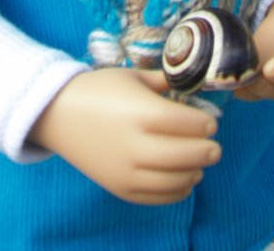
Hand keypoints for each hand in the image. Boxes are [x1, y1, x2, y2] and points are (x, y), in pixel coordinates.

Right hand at [29, 67, 220, 204]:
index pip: (184, 123)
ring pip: (173, 180)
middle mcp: (135, 145)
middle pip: (183, 154)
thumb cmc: (97, 90)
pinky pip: (156, 196)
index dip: (202, 124)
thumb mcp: (130, 77)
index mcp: (140, 113)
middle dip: (205, 151)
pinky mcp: (119, 187)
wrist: (58, 114)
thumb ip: (161, 82)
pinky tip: (184, 181)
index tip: (212, 123)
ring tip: (201, 165)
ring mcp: (126, 170)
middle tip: (215, 148)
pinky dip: (176, 192)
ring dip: (193, 173)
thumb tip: (188, 83)